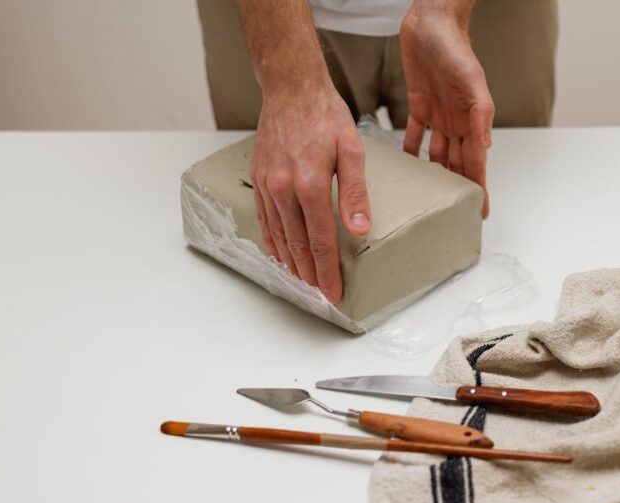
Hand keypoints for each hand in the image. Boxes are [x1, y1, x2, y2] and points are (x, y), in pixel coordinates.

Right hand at [249, 87, 370, 302]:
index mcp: (310, 183)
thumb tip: (359, 230)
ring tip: (302, 282)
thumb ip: (355, 193)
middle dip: (310, 273)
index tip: (333, 292)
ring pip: (279, 235)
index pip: (321, 239)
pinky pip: (264, 219)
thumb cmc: (325, 116)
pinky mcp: (259, 179)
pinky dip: (272, 241)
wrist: (291, 89)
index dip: (327, 270)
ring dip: (291, 262)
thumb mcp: (352, 151)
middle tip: (320, 296)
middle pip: (298, 243)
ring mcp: (267, 184)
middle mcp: (284, 188)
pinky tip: (280, 255)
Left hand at [400, 1, 493, 216]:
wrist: (431, 23)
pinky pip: (414, 134)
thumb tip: (485, 145)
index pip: (477, 164)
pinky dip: (409, 151)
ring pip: (437, 154)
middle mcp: (456, 122)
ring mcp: (438, 116)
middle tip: (451, 215)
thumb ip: (481, 112)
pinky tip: (403, 167)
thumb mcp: (473, 80)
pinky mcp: (419, 105)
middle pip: (458, 165)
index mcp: (472, 121)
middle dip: (458, 190)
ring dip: (434, 175)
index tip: (480, 212)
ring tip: (426, 199)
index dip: (479, 189)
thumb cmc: (456, 47)